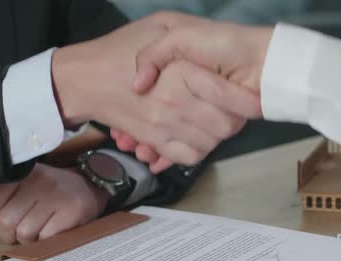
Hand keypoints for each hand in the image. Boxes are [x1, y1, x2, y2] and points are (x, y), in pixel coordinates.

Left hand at [0, 164, 108, 243]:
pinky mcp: (72, 209)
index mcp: (23, 174)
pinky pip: (46, 237)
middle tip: (23, 231)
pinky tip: (54, 231)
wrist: (92, 187)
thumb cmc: (53, 193)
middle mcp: (39, 180)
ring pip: (25, 232)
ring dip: (30, 240)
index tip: (9, 219)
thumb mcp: (24, 191)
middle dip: (11, 234)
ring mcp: (57, 195)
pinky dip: (47, 241)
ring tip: (40, 231)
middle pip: (6, 221)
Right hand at [52, 14, 255, 168]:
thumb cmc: (121, 48)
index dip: (247, 102)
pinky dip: (197, 151)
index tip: (256, 101)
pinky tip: (196, 135)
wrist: (84, 79)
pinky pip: (188, 157)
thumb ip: (182, 40)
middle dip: (235, 118)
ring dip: (217, 135)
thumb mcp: (159, 25)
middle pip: (226, 126)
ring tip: (214, 120)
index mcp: (182, 72)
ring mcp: (164, 125)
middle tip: (233, 108)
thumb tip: (205, 66)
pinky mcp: (155, 140)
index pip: (230, 98)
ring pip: (210, 143)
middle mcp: (174, 103)